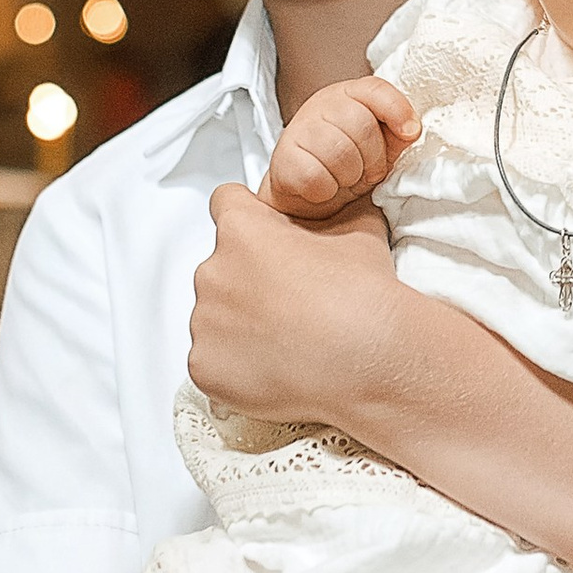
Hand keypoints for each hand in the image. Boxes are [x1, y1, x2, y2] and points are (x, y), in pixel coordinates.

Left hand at [191, 181, 403, 422]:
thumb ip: (334, 219)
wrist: (369, 363)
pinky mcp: (203, 366)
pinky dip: (236, 367)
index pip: (226, 203)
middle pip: (222, 268)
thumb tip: (346, 213)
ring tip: (288, 343)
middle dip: (250, 283)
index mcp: (243, 231)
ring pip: (215, 317)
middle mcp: (214, 272)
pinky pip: (212, 360)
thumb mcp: (361, 236)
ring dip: (241, 326)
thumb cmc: (363, 303)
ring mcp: (204, 323)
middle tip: (291, 304)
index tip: (262, 238)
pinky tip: (276, 369)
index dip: (249, 219)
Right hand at [263, 75, 419, 221]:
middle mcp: (321, 106)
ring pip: (339, 153)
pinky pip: (315, 177)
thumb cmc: (348, 164)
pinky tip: (324, 186)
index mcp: (349, 95)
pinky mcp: (283, 157)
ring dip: (349, 176)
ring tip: (344, 178)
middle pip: (362, 124)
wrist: (306, 193)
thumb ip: (398, 133)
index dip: (398, 110)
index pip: (376, 89)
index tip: (410, 132)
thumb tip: (411, 129)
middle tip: (365, 170)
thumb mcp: (380, 146)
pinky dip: (326, 190)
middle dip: (372, 158)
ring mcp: (299, 128)